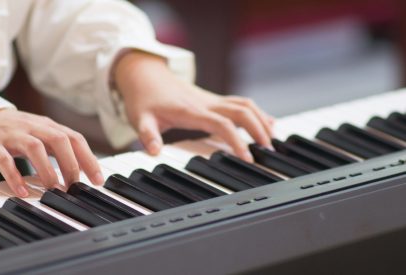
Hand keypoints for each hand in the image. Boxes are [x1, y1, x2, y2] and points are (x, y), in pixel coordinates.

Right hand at [0, 109, 103, 196]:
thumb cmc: (11, 130)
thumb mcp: (37, 133)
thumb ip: (57, 148)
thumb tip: (81, 169)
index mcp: (46, 125)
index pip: (74, 138)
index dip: (88, 158)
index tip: (98, 179)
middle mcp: (32, 127)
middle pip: (59, 140)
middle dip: (71, 164)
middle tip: (75, 186)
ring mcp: (11, 135)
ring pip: (34, 147)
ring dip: (47, 169)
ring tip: (53, 189)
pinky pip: (5, 161)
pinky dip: (15, 176)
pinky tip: (22, 191)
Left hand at [115, 51, 273, 161]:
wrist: (144, 75)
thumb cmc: (144, 99)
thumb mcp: (140, 118)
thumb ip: (147, 135)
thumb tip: (154, 152)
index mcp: (191, 110)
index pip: (222, 124)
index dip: (237, 140)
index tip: (248, 158)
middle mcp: (206, 103)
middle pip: (242, 111)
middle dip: (259, 129)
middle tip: (269, 152)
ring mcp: (211, 99)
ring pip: (245, 104)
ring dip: (261, 119)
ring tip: (272, 141)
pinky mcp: (212, 99)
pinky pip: (240, 103)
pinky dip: (256, 113)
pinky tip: (266, 122)